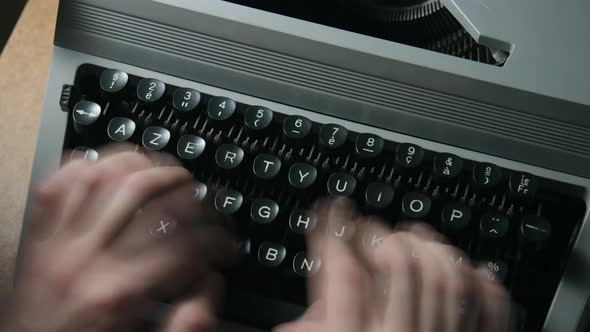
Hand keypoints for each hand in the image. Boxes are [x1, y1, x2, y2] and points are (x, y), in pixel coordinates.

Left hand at [7, 145, 236, 331]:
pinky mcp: (39, 238)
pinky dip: (88, 167)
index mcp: (118, 294)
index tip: (226, 245)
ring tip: (167, 173)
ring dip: (144, 165)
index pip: (185, 243)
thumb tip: (211, 282)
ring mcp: (57, 243)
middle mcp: (86, 260)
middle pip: (146, 194)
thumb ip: (187, 324)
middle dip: (188, 189)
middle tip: (204, 202)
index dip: (219, 239)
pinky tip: (111, 169)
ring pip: (104, 175)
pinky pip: (60, 184)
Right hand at [275, 199, 511, 331]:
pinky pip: (489, 311)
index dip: (334, 231)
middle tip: (369, 230)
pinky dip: (483, 283)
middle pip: (400, 265)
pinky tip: (469, 269)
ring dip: (432, 247)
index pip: (343, 271)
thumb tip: (280, 311)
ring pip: (447, 277)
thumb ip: (302, 331)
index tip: (332, 211)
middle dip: (382, 235)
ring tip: (413, 238)